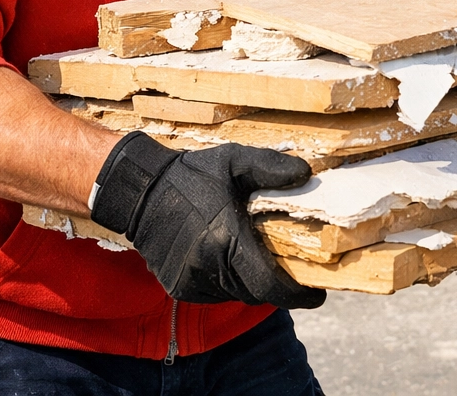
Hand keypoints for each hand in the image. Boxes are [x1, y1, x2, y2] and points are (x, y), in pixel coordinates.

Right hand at [90, 132, 325, 307]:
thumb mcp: (234, 160)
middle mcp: (208, 266)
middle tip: (291, 271)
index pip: (269, 285)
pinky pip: (214, 293)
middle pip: (255, 293)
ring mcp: (191, 280)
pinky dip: (228, 283)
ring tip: (258, 258)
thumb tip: (307, 174)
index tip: (316, 295)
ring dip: (250, 283)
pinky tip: (229, 259)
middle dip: (276, 287)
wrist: (140, 191)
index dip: (296, 295)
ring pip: (235, 294)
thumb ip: (271, 167)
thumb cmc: (192, 174)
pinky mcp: (178, 287)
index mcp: (226, 239)